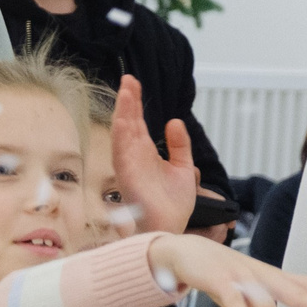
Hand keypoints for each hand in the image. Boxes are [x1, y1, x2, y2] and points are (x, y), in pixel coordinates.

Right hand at [106, 76, 197, 235]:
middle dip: (128, 101)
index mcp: (146, 154)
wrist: (171, 227)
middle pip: (129, 123)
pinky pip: (122, 151)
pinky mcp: (128, 176)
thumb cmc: (172, 205)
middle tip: (129, 79)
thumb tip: (174, 122)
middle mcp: (135, 157)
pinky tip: (124, 119)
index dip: (136, 103)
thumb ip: (179, 145)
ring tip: (127, 90)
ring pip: (123, 133)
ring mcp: (129, 165)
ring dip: (124, 112)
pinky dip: (122, 134)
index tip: (135, 84)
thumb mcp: (184, 168)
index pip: (139, 123)